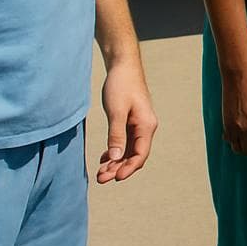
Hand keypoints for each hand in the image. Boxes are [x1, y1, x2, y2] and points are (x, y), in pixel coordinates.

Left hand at [98, 58, 156, 183]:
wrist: (123, 67)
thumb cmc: (121, 86)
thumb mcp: (116, 111)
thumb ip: (116, 135)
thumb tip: (116, 158)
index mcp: (146, 125)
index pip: (140, 154)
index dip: (128, 169)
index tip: (114, 179)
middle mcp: (145, 127)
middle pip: (134, 155)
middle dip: (119, 169)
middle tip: (100, 178)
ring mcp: (138, 125)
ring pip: (129, 150)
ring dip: (116, 163)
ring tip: (100, 172)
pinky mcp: (130, 122)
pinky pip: (125, 143)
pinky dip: (115, 152)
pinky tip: (104, 159)